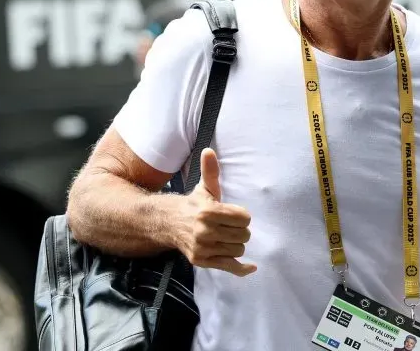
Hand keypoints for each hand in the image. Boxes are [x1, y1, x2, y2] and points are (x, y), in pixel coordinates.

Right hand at [178, 148, 256, 276]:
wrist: (168, 224)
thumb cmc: (194, 205)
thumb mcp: (204, 188)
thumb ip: (211, 171)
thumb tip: (209, 150)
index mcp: (208, 211)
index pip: (244, 218)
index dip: (242, 216)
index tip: (234, 214)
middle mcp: (205, 231)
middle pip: (244, 235)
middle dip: (240, 230)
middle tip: (229, 226)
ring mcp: (203, 248)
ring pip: (239, 250)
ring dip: (237, 243)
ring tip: (226, 236)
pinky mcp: (202, 261)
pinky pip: (229, 267)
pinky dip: (242, 269)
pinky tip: (251, 267)